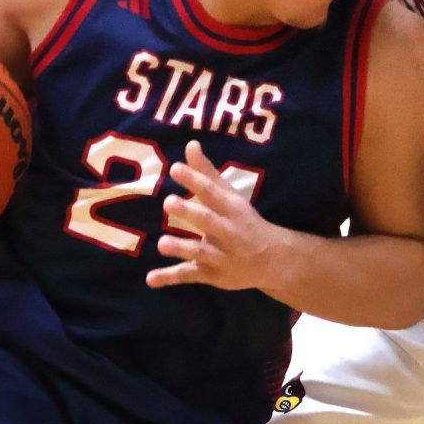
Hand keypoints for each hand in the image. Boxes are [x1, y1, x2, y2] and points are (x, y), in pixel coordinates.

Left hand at [147, 141, 282, 290]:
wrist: (273, 259)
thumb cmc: (244, 221)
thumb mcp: (229, 196)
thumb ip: (206, 173)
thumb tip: (190, 144)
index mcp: (231, 208)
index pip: (212, 192)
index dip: (194, 180)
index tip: (175, 168)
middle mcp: (228, 231)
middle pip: (208, 221)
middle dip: (189, 212)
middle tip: (168, 203)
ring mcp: (220, 256)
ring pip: (200, 252)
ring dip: (181, 248)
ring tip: (162, 244)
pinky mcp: (212, 275)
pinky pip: (190, 276)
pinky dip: (170, 278)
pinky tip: (150, 279)